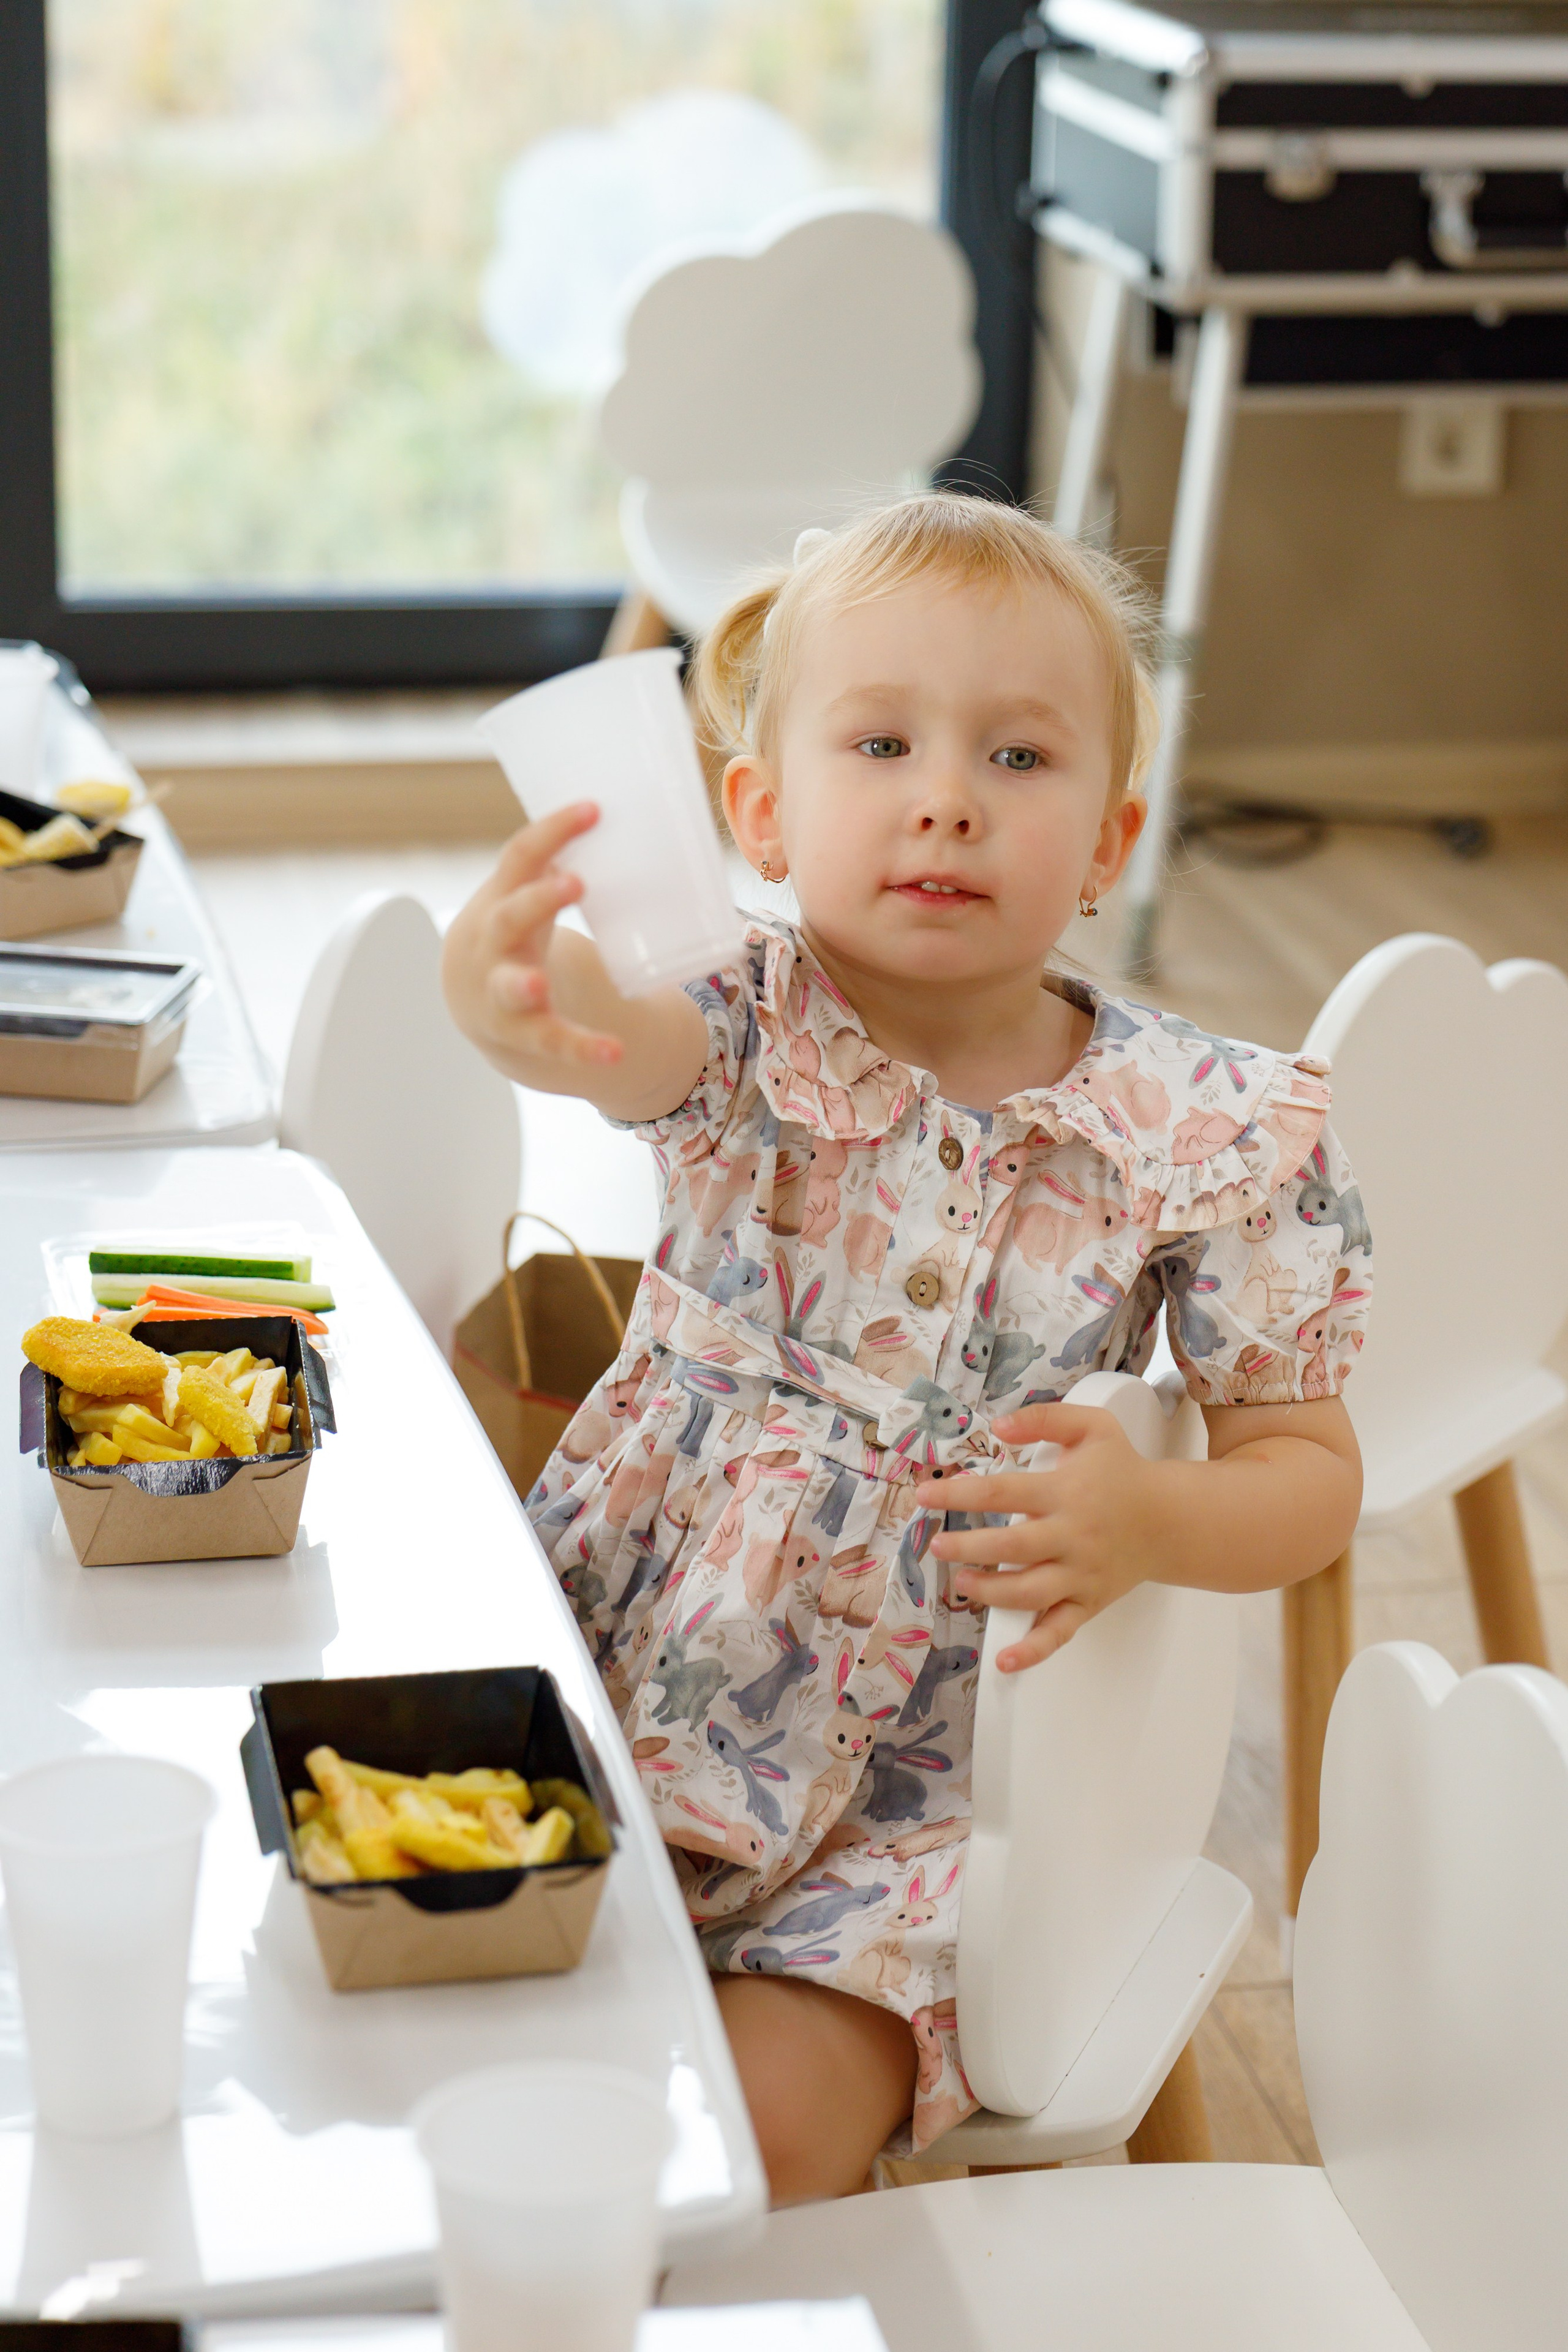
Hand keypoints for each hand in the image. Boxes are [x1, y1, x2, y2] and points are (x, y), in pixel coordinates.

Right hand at [442, 805, 624, 1072]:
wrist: (469, 995)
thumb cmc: (509, 931)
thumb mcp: (521, 893)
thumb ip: (550, 865)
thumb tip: (599, 814)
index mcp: (499, 899)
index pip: (520, 857)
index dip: (553, 831)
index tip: (592, 808)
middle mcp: (493, 943)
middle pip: (507, 918)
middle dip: (536, 901)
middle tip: (572, 882)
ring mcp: (502, 990)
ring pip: (510, 989)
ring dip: (523, 985)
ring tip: (539, 986)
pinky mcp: (520, 1033)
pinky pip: (548, 1041)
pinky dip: (581, 1047)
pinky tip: (613, 1052)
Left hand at [914, 1402, 1168, 1672]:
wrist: (1170, 1520)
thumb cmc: (1123, 1471)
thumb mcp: (1092, 1427)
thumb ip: (1045, 1418)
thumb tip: (999, 1425)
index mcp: (1066, 1493)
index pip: (1003, 1492)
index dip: (959, 1495)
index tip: (925, 1496)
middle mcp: (1072, 1536)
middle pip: (1012, 1547)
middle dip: (968, 1547)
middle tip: (937, 1545)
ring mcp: (1081, 1575)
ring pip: (1030, 1592)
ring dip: (990, 1592)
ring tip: (962, 1581)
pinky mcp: (1088, 1602)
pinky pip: (1060, 1631)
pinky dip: (1033, 1651)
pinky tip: (1005, 1662)